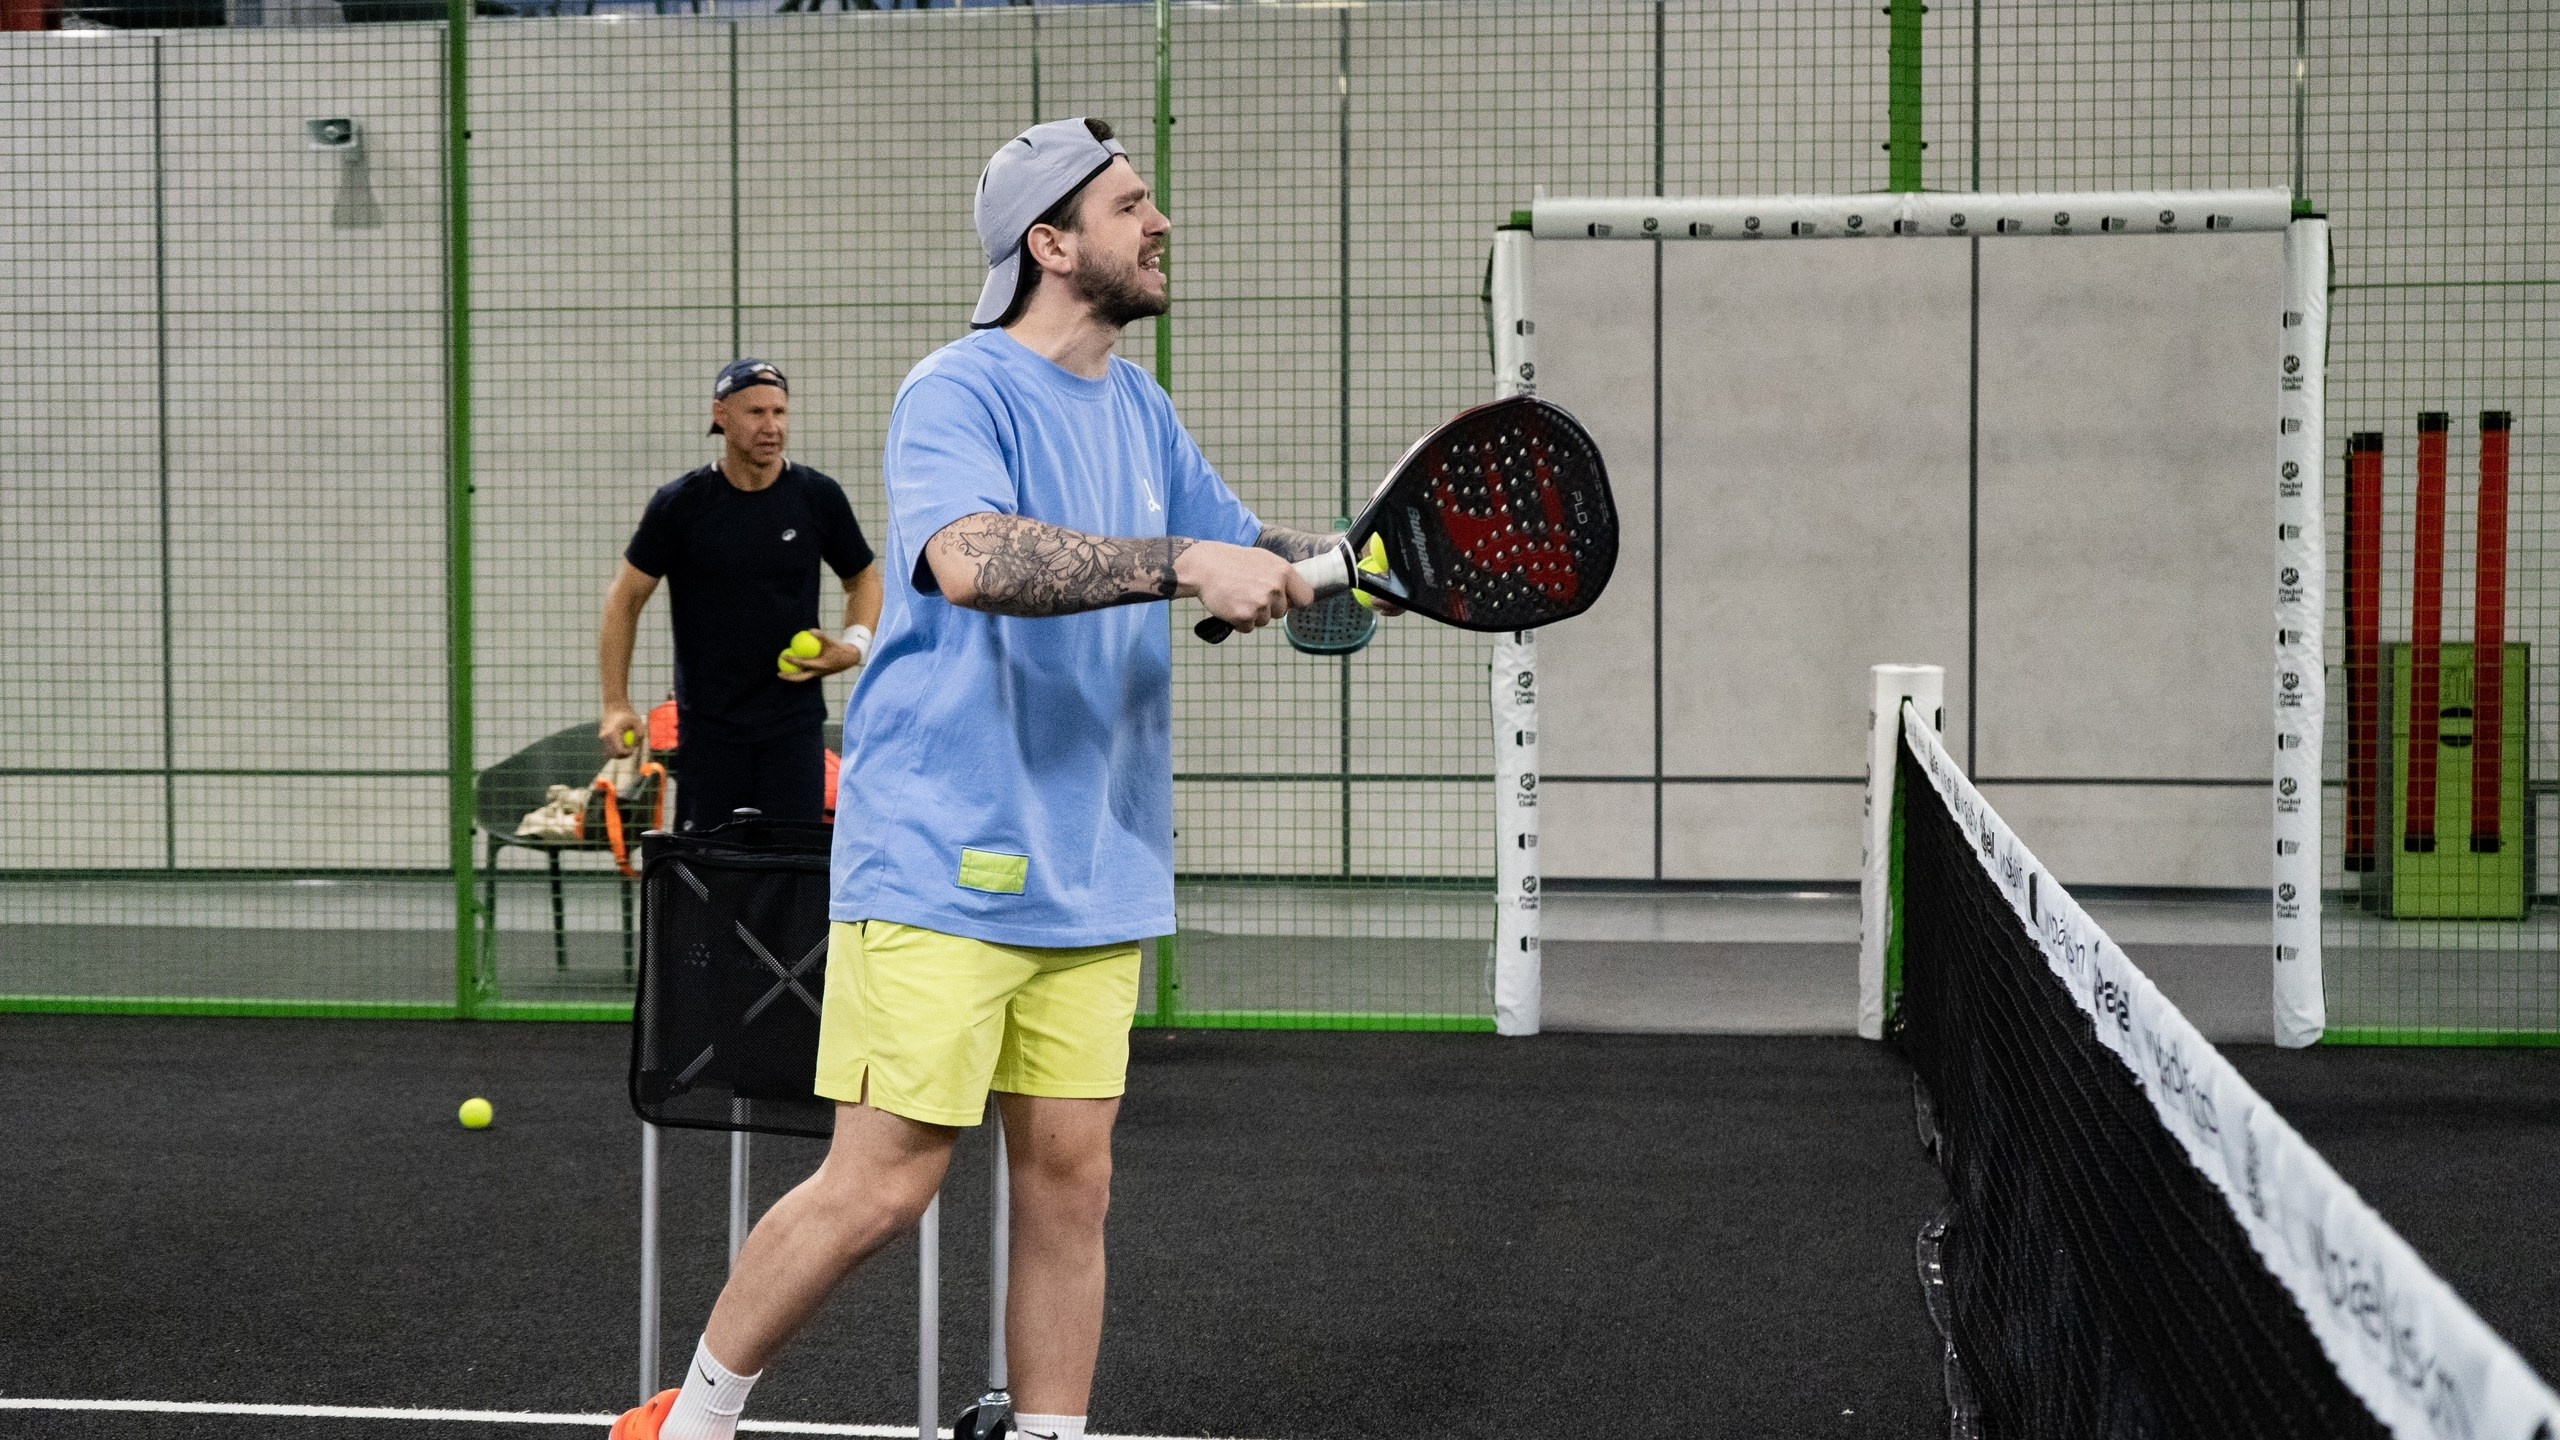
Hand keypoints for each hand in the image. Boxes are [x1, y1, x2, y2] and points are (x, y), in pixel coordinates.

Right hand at [600, 705, 642, 757]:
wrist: (615, 705)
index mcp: (613, 733)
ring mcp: (602, 737)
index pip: (619, 751)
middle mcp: (605, 736)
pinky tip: (622, 742)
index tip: (633, 749)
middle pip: (613, 755)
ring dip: (619, 753)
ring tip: (627, 745)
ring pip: (609, 753)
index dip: (627, 753)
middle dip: (623, 755)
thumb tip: (636, 747)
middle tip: (631, 749)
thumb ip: (640, 734)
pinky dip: (615, 748)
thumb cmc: (628, 713)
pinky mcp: (602, 737)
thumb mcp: (638, 722)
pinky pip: (608, 748)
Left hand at [778, 635, 862, 682]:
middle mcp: (818, 673)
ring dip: (793, 675)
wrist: (851, 657)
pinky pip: (807, 673)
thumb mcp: (831, 641)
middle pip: (800, 677)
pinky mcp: (820, 673)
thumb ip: (821, 636)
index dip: (792, 660)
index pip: (803, 664)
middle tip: (778, 673)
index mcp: (820, 666)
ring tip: (782, 671)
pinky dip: (799, 670)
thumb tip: (810, 630)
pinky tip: (793, 666)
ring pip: (803, 677)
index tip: (784, 655)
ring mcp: (819, 674)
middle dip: (789, 677)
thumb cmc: (840, 648)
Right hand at [1177, 541, 1313, 633]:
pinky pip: (1248, 628)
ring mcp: (1260, 603)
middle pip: (1281, 612)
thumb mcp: (1264, 559)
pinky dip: (1239, 621)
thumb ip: (1282, 576)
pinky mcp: (1244, 616)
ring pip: (1264, 621)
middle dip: (1268, 607)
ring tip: (1238, 596)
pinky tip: (1230, 605)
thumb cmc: (1233, 562)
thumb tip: (1297, 592)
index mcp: (1284, 571)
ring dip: (1252, 614)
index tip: (1285, 601)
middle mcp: (1275, 588)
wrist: (1204, 566)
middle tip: (1249, 592)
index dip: (1294, 601)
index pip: (1305, 598)